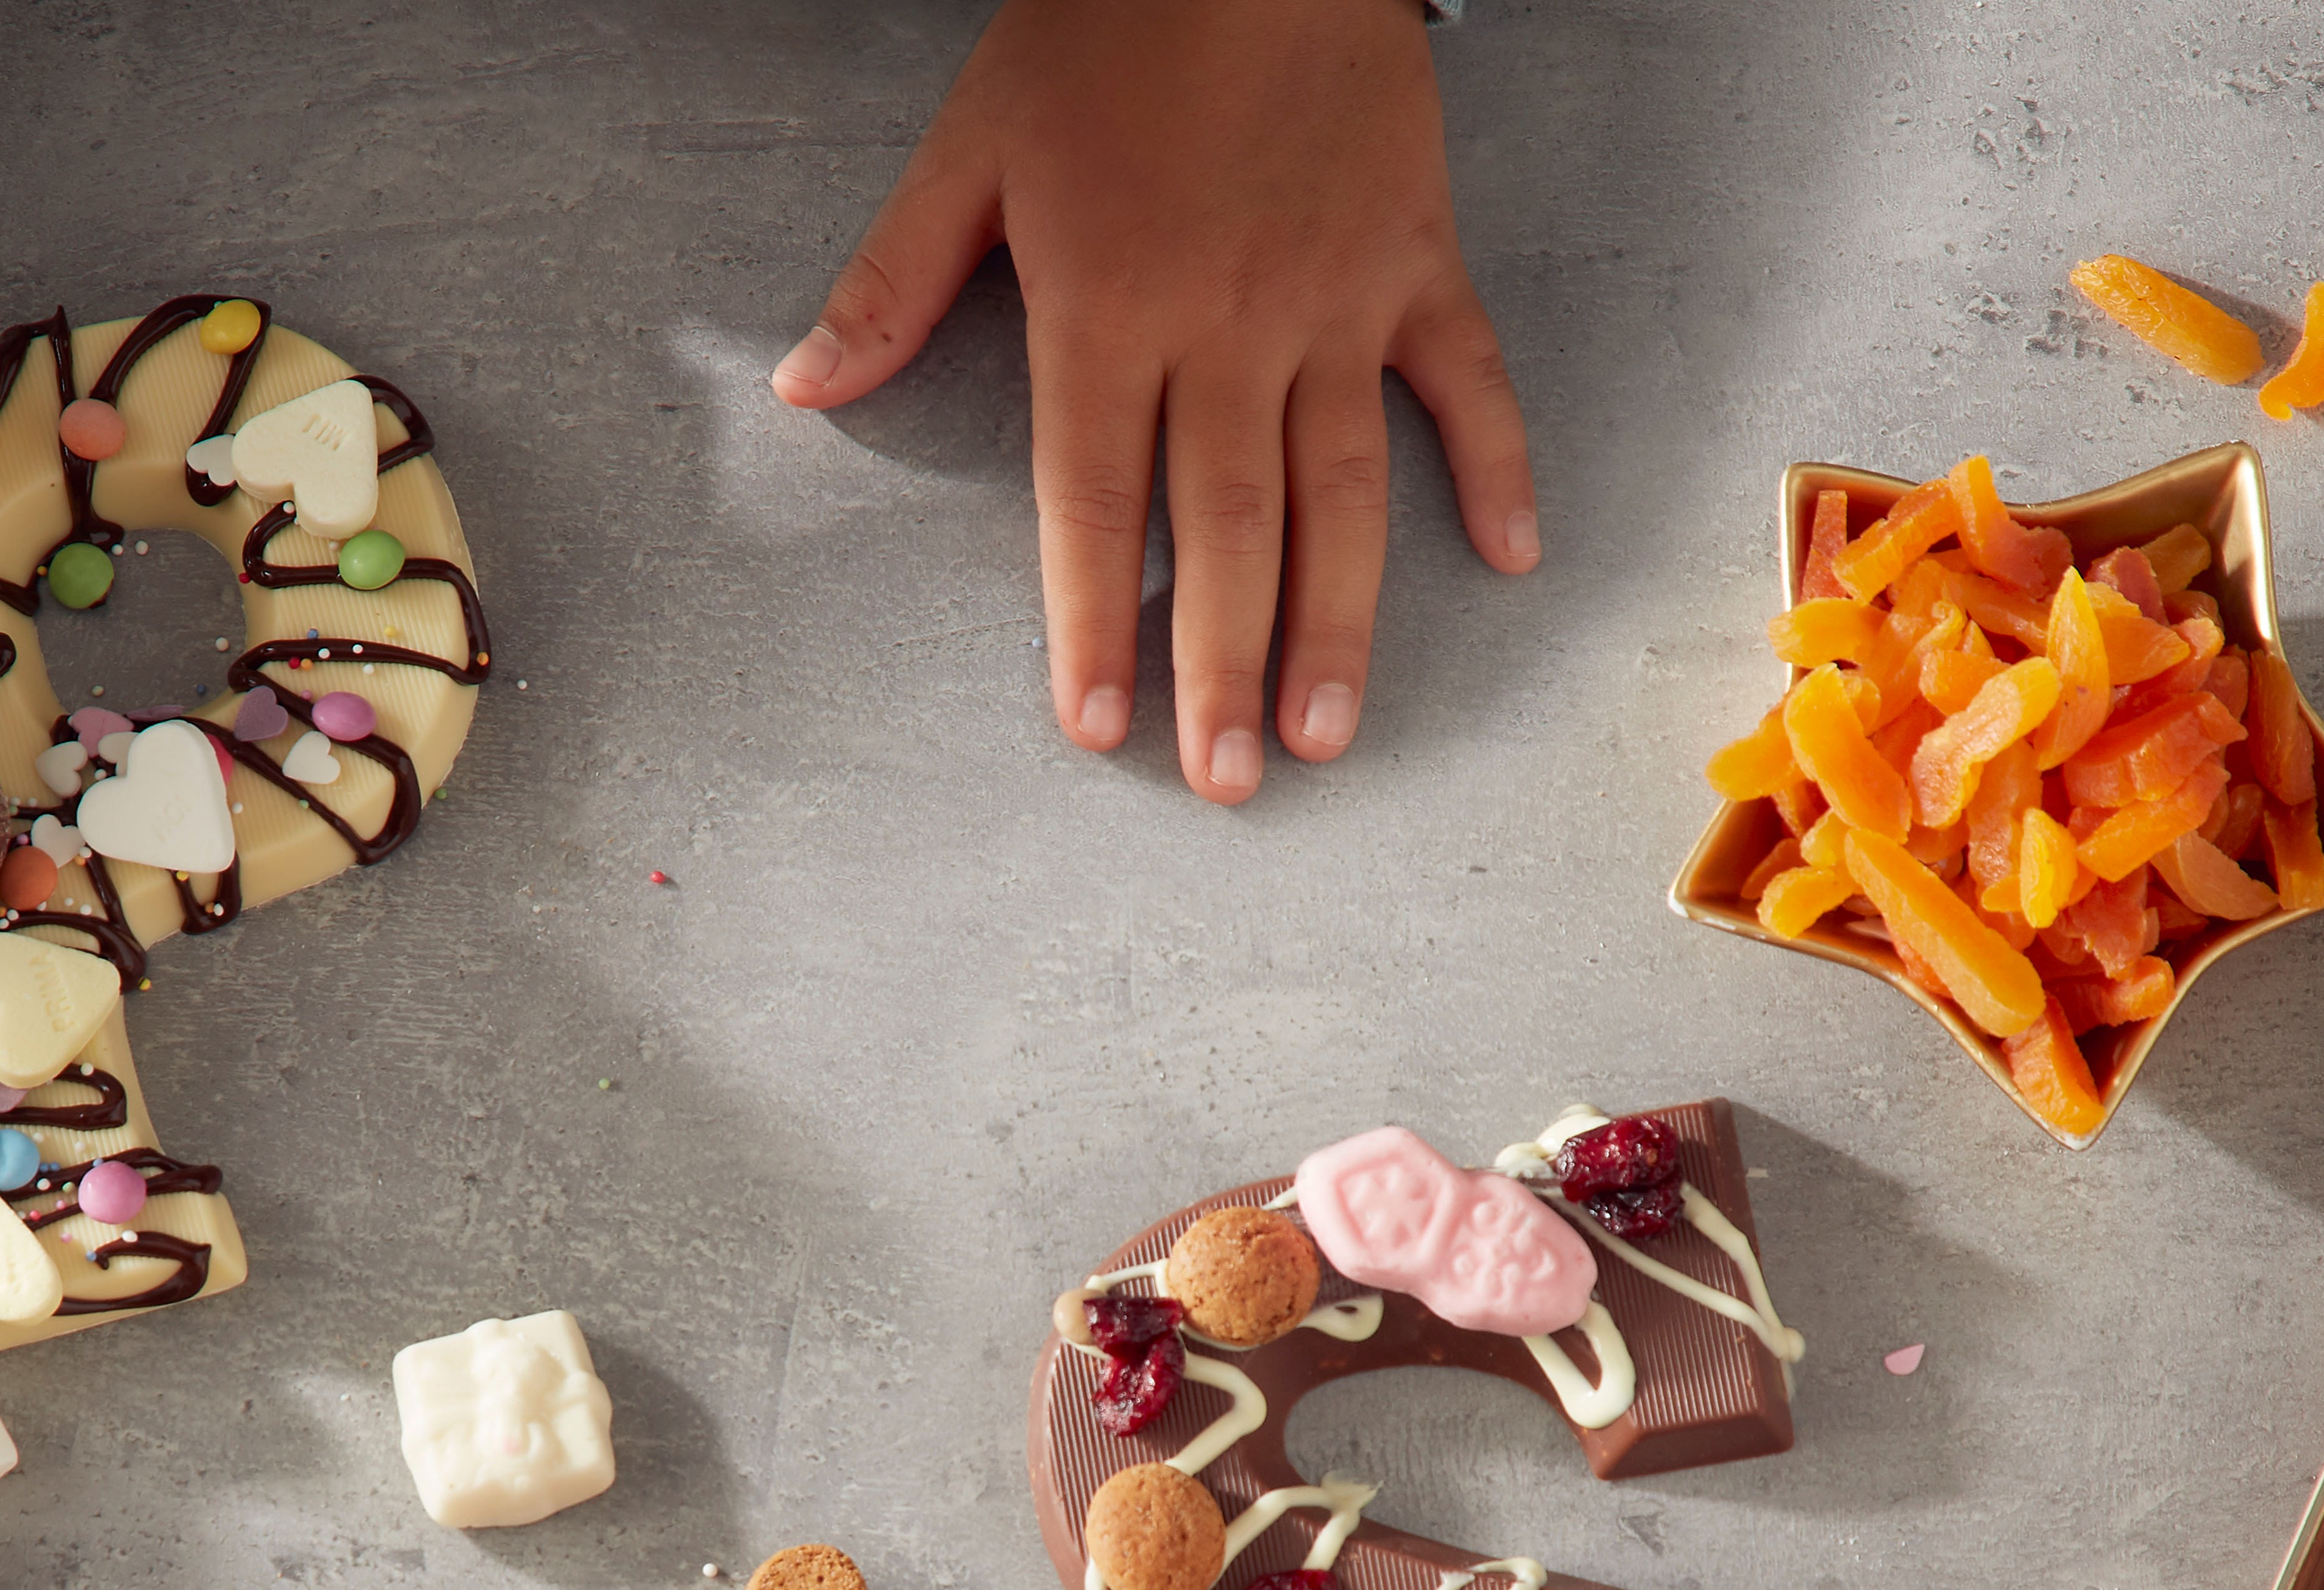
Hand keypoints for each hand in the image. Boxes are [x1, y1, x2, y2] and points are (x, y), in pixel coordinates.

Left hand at [775, 0, 1536, 804]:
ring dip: (1339, 619)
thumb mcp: (972, 142)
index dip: (1092, 620)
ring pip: (1341, 490)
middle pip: (1226, 526)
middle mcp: (1228, 326)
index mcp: (1107, 307)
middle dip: (1221, 665)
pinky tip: (1513, 558)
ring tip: (1328, 729)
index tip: (1099, 727)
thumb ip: (894, 279)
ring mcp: (1336, 302)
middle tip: (1228, 780)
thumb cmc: (1106, 28)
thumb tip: (810, 386)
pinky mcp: (1416, 262)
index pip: (1093, 498)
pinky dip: (1497, 466)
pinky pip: (1467, 382)